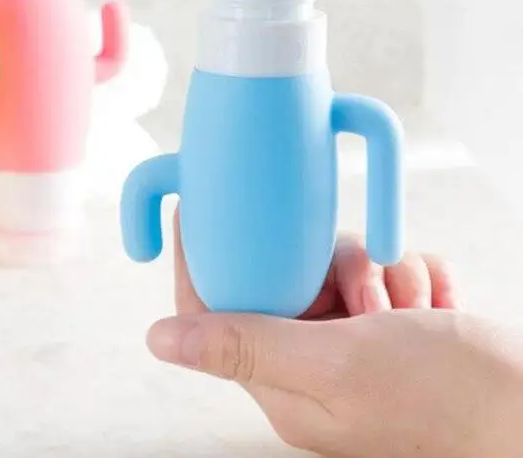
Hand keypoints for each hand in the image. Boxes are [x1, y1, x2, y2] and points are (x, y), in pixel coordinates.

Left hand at [146, 213, 522, 456]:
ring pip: (337, 266)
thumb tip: (157, 340)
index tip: (200, 204)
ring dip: (379, 271)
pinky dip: (411, 275)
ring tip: (412, 306)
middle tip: (366, 285)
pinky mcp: (391, 326)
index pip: (216, 314)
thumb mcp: (337, 363)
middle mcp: (311, 365)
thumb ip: (249, 344)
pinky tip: (436, 305)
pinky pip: (382, 270)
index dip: (203, 259)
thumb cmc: (445, 398)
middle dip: (328, 264)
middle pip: (284, 277)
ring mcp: (353, 345)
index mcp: (284, 383)